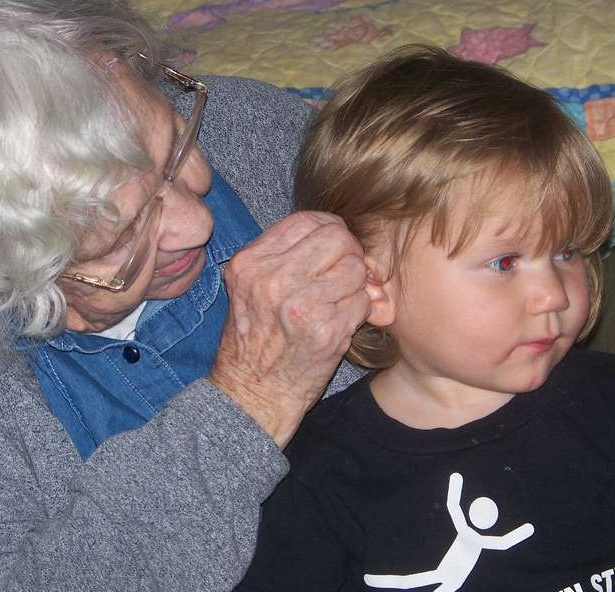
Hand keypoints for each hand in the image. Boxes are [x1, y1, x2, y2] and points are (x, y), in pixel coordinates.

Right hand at [210, 211, 369, 447]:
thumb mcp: (251, 287)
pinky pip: (364, 300)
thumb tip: (337, 232)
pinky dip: (360, 310)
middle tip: (343, 275)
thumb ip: (285, 256)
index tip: (333, 248)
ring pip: (356, 268)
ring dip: (356, 284)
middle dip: (348, 254)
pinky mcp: (327, 331)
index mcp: (251, 263)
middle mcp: (273, 280)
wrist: (253, 394)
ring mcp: (301, 306)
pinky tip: (340, 322)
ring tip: (338, 302)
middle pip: (338, 238)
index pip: (307, 220)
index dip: (330, 230)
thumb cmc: (256, 339)